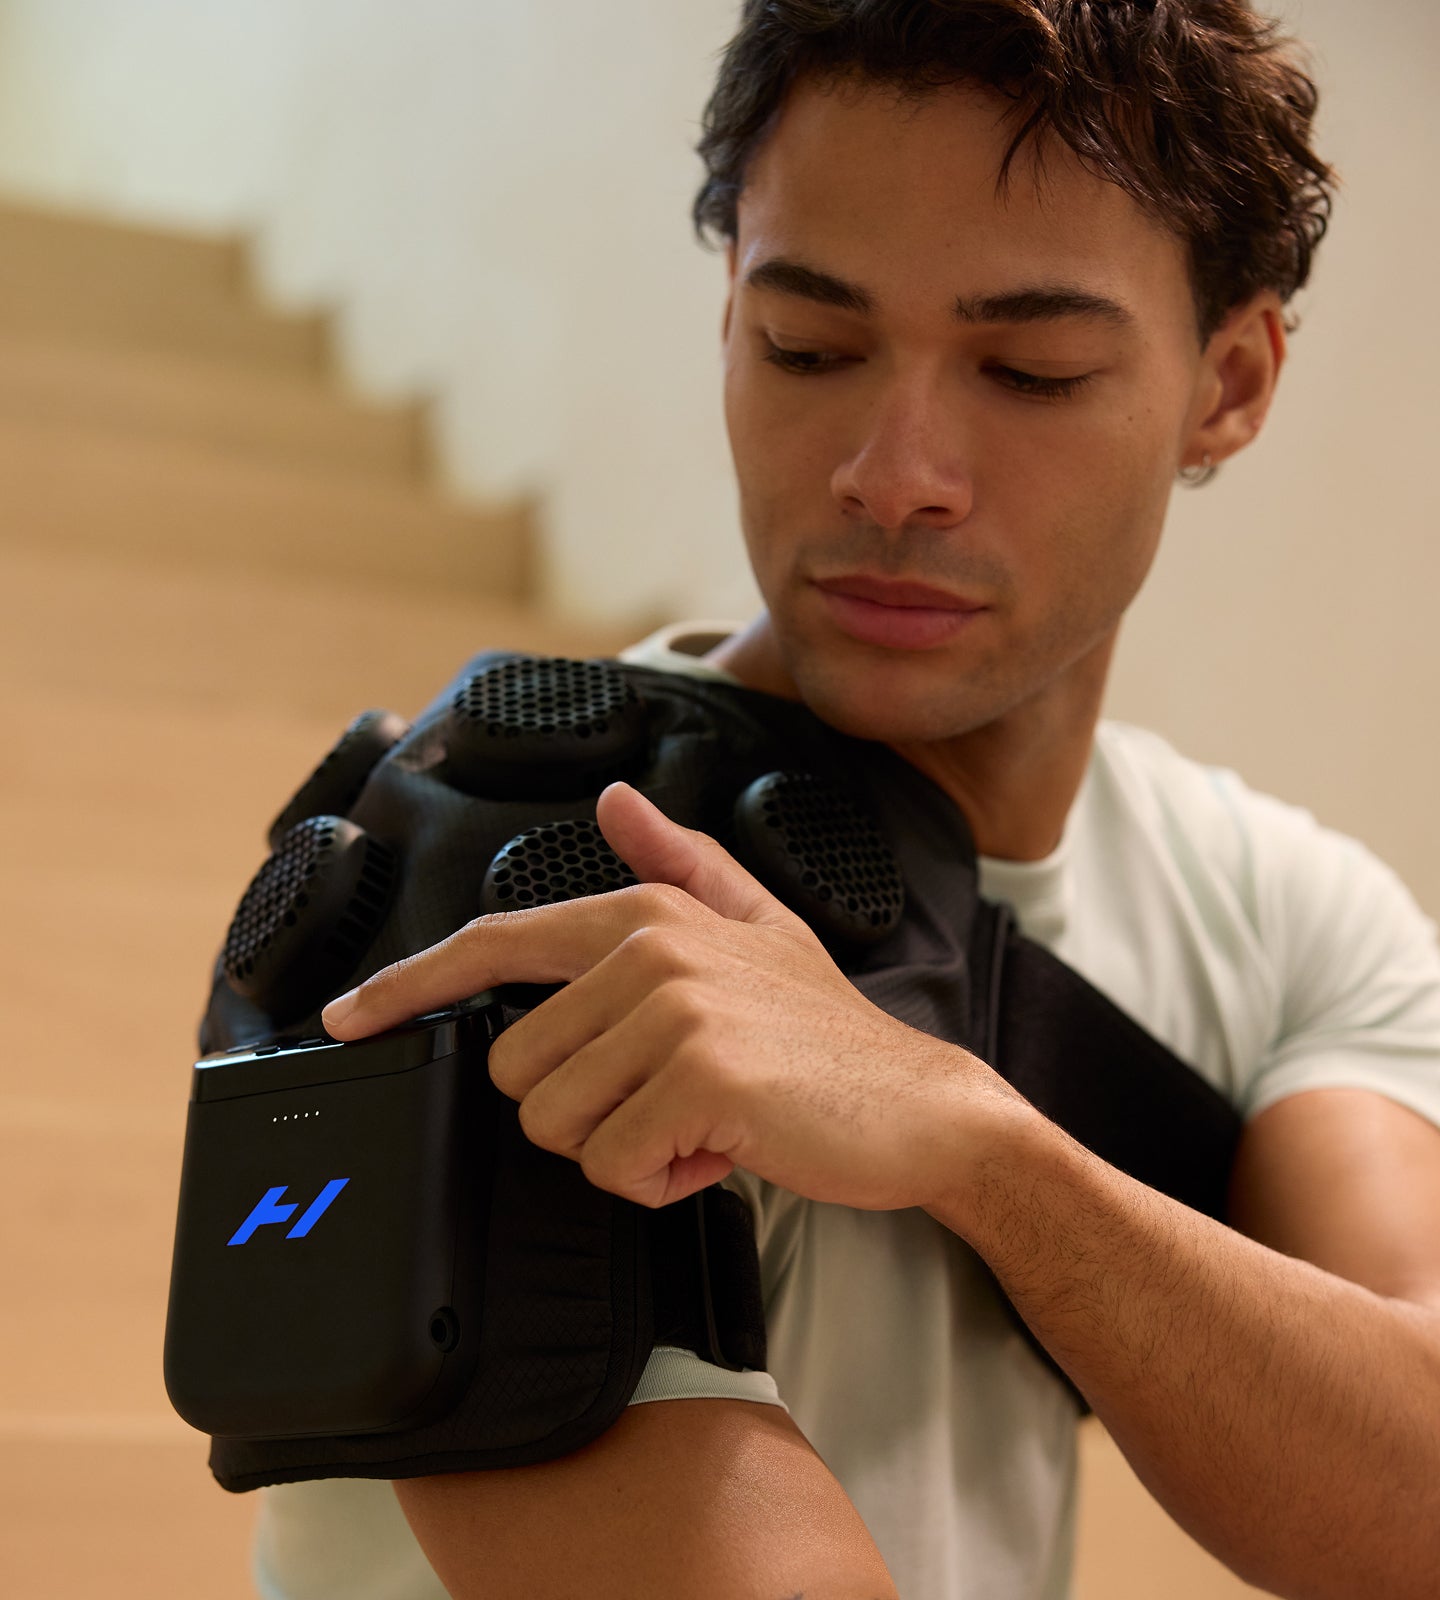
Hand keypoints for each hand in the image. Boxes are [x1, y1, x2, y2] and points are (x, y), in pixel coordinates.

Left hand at [322, 782, 1004, 1210]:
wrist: (919, 1103)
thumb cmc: (825, 1030)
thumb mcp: (755, 927)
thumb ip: (679, 862)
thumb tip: (617, 801)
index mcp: (645, 915)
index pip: (494, 945)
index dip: (405, 984)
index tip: (346, 1017)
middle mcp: (651, 949)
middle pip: (517, 1070)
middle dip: (585, 1109)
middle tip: (671, 1098)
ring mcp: (675, 1009)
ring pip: (556, 1125)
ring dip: (624, 1149)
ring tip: (698, 1122)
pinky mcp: (700, 1076)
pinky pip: (613, 1167)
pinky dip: (662, 1182)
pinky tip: (720, 1151)